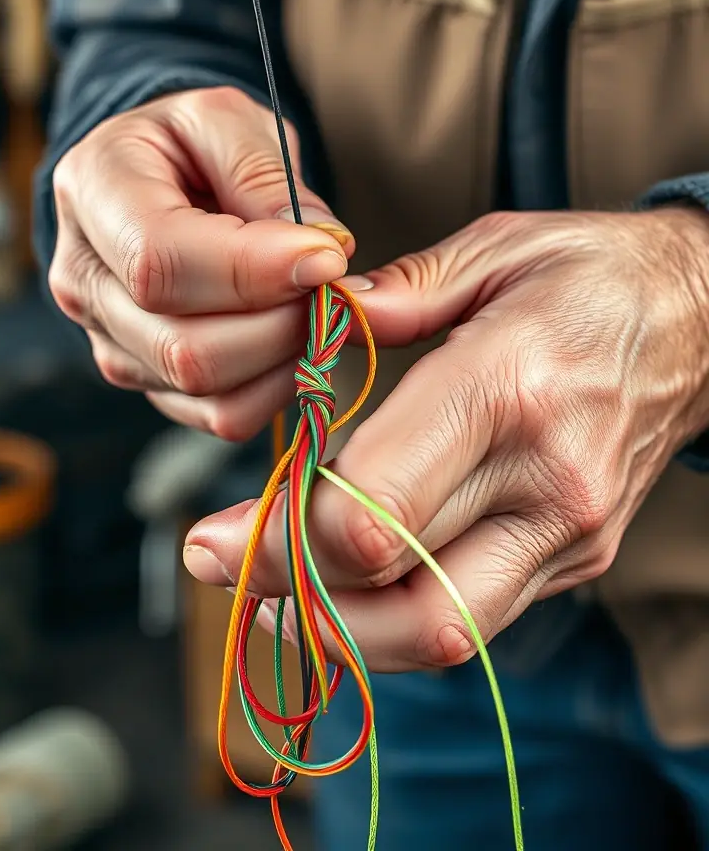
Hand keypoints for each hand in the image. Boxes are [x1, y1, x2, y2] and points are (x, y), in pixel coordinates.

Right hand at [49, 86, 352, 437]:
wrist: (159, 176)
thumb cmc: (192, 142)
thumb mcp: (227, 120)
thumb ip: (268, 176)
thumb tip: (322, 249)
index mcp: (92, 192)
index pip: (160, 261)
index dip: (253, 271)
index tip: (328, 257)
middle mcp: (85, 279)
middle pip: (184, 346)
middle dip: (282, 324)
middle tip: (335, 287)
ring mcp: (110, 340)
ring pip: (206, 390)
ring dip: (285, 359)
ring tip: (318, 308)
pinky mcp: (148, 379)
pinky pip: (221, 415)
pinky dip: (276, 388)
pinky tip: (295, 340)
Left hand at [184, 208, 708, 670]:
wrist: (703, 322)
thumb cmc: (592, 275)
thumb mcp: (496, 247)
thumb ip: (397, 292)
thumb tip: (317, 325)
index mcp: (506, 387)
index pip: (373, 510)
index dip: (282, 535)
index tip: (222, 526)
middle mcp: (545, 478)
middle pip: (395, 587)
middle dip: (288, 591)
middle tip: (221, 567)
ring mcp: (569, 531)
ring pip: (439, 634)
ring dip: (340, 631)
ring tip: (274, 596)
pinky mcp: (578, 557)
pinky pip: (474, 619)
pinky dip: (396, 620)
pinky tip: (347, 586)